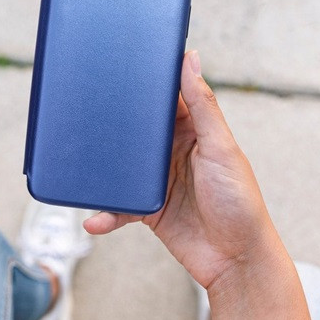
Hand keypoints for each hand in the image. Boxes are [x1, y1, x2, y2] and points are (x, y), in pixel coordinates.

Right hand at [83, 51, 276, 291]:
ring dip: (105, 167)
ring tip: (79, 159)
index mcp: (194, 131)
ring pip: (124, 167)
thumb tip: (191, 59)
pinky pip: (120, 206)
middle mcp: (174, 153)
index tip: (125, 63)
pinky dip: (106, 212)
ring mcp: (159, 181)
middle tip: (89, 104)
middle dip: (117, 121)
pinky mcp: (148, 209)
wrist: (235, 260)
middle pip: (140, 131)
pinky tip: (93, 217)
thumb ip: (203, 105)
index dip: (149, 82)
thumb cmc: (239, 202)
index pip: (168, 99)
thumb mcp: (220, 147)